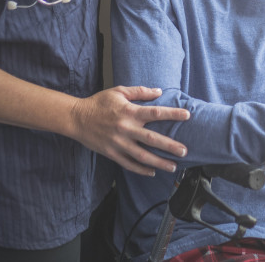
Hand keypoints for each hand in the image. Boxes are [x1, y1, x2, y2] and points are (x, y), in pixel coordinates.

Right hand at [70, 86, 189, 175]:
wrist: (76, 118)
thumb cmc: (99, 103)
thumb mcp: (119, 91)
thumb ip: (140, 92)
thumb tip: (158, 91)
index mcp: (129, 112)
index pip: (155, 113)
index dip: (172, 114)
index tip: (187, 116)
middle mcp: (126, 129)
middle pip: (152, 139)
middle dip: (170, 146)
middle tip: (184, 151)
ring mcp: (118, 143)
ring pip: (142, 156)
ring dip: (159, 162)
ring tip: (173, 166)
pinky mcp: (112, 153)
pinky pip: (128, 164)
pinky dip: (141, 170)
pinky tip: (152, 172)